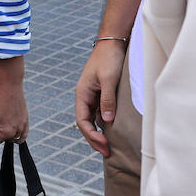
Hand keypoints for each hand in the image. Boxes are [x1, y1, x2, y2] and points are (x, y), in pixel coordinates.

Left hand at [0, 57, 26, 150]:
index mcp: (7, 132)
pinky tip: (12, 125)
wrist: (9, 82)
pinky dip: (19, 132)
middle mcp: (18, 131)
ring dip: (9, 133)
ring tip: (2, 120)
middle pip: (6, 139)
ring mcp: (24, 125)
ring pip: (15, 137)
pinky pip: (24, 132)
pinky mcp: (26, 118)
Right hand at [75, 39, 123, 154]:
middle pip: (86, 124)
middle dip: (95, 139)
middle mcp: (86, 96)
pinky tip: (113, 131)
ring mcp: (94, 96)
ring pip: (93, 120)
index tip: (104, 145)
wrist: (113, 42)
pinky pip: (101, 113)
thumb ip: (107, 100)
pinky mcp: (102, 93)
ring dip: (99, 133)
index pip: (82, 121)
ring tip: (109, 147)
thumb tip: (106, 120)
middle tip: (107, 153)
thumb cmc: (109, 58)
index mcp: (82, 93)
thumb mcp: (108, 79)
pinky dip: (105, 124)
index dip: (91, 136)